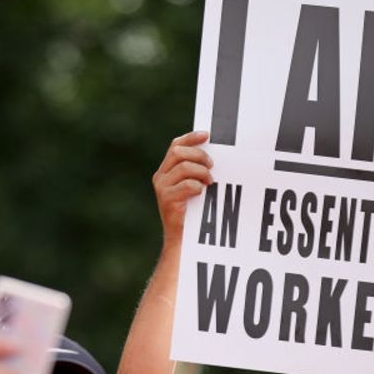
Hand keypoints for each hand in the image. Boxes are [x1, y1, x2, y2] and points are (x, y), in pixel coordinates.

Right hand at [151, 130, 212, 247]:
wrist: (182, 239)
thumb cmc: (191, 212)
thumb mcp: (192, 187)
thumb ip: (195, 171)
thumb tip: (212, 155)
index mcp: (165, 171)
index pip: (175, 145)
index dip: (191, 138)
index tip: (207, 135)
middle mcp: (160, 177)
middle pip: (178, 152)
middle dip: (199, 155)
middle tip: (212, 165)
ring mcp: (161, 188)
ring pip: (183, 166)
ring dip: (201, 172)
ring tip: (210, 181)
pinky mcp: (167, 199)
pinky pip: (187, 185)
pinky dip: (198, 186)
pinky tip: (202, 193)